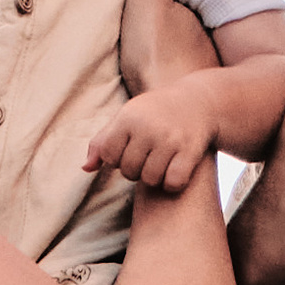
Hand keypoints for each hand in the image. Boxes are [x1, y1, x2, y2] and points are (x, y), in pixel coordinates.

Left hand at [86, 76, 223, 192]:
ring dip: (154, 177)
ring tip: (160, 162)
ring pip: (150, 179)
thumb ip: (102, 142)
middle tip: (148, 156)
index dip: (116, 158)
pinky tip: (175, 170)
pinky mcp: (190, 150)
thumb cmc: (155, 113)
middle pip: (129, 171)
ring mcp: (170, 139)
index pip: (108, 155)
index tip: (129, 149)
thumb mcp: (127, 117)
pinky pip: (173, 183)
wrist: (198, 101)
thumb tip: (85, 169)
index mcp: (128, 116)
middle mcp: (148, 127)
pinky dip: (173, 183)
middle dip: (136, 169)